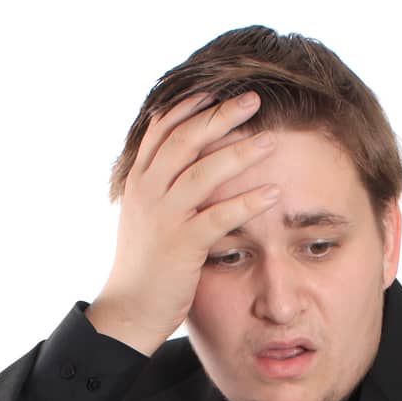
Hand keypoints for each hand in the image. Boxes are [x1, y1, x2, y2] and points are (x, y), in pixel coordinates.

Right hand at [87, 89, 280, 353]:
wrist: (128, 311)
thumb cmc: (143, 269)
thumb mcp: (145, 220)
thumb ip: (158, 190)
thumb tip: (176, 169)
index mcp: (139, 182)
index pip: (162, 129)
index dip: (190, 106)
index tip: (217, 89)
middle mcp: (148, 192)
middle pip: (185, 139)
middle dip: (220, 115)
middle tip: (252, 99)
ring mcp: (164, 217)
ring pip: (203, 171)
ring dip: (240, 152)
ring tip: (270, 140)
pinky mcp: (182, 245)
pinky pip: (220, 216)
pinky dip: (248, 202)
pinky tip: (273, 194)